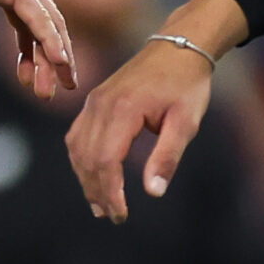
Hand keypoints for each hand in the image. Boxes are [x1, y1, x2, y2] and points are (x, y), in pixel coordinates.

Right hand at [0, 0, 76, 98]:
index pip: (32, 23)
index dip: (34, 51)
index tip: (31, 78)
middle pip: (47, 26)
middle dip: (51, 60)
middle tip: (52, 90)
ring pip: (49, 26)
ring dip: (55, 59)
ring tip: (60, 87)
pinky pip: (40, 19)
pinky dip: (52, 42)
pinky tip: (61, 62)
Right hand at [66, 0, 243, 220]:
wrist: (178, 46)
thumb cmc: (187, 84)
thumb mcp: (186, 122)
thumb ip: (168, 156)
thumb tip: (153, 192)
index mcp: (123, 109)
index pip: (106, 160)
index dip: (111, 192)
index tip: (121, 215)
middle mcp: (101, 104)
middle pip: (88, 158)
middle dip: (97, 191)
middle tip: (112, 216)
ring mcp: (94, 101)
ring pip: (77, 148)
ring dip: (85, 178)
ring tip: (99, 204)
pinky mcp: (94, 100)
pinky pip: (77, 134)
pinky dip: (81, 159)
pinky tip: (92, 175)